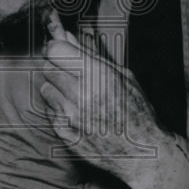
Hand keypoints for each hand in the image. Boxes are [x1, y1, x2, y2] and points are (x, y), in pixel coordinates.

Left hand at [36, 10, 172, 188]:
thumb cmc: (136, 112)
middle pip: (47, 66)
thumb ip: (91, 55)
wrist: (143, 153)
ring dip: (56, 86)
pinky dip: (59, 108)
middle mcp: (80, 95)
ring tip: (77, 94)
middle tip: (71, 72)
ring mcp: (70, 116)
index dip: (56, 47)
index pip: (55, 50)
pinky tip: (77, 112)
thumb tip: (67, 35)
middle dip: (56, 65)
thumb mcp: (123, 76)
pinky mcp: (64, 133)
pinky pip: (49, 110)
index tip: (61, 49)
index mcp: (97, 76)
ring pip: (45, 87)